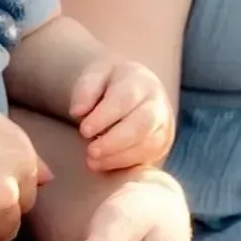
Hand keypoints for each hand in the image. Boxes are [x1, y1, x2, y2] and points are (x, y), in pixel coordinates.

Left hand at [69, 55, 174, 171]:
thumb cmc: (109, 83)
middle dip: (114, 142)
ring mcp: (164, 123)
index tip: (84, 130)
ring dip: (118, 156)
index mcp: (139, 80)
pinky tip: (105, 164)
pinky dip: (125, 163)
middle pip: (142, 124)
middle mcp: (157, 102)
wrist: (134, 87)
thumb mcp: (94, 76)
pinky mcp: (163, 142)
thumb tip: (77, 112)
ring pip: (148, 144)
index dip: (105, 117)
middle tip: (90, 151)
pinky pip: (148, 156)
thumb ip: (85, 90)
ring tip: (93, 161)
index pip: (125, 99)